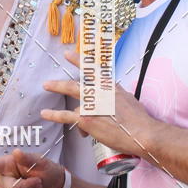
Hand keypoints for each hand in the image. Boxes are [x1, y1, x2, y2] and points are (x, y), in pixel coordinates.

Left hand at [41, 50, 158, 158]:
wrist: (142, 133)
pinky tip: (45, 114)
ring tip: (47, 101)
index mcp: (109, 85)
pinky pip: (65, 116)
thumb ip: (114, 93)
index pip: (91, 69)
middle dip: (58, 84)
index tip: (67, 54)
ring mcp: (90, 104)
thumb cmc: (138, 119)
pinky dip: (54, 115)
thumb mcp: (127, 98)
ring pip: (74, 104)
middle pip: (74, 85)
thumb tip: (108, 94)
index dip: (77, 60)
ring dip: (63, 102)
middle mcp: (98, 91)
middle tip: (46, 83)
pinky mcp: (85, 118)